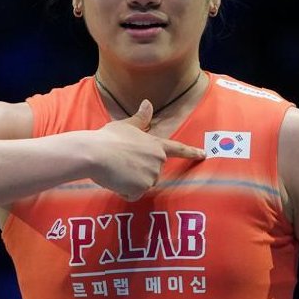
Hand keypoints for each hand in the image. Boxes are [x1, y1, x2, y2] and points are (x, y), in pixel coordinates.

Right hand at [87, 100, 204, 200]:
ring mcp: (151, 176)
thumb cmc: (108, 138)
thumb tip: (148, 103)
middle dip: (138, 170)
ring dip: (129, 181)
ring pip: (141, 185)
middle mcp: (158, 161)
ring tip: (116, 170)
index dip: (191, 152)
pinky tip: (115, 180)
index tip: (203, 154)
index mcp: (155, 145)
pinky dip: (123, 191)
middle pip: (152, 171)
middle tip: (120, 162)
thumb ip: (140, 118)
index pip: (177, 148)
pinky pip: (133, 194)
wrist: (95, 154)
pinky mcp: (141, 189)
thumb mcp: (125, 125)